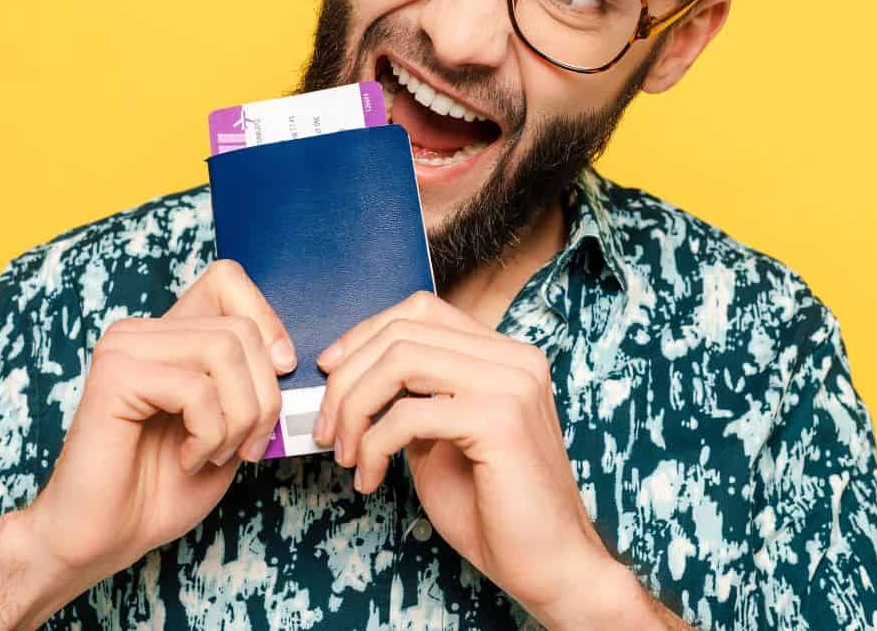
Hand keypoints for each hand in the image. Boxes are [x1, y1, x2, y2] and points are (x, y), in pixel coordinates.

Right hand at [14, 259, 294, 598]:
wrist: (106, 537)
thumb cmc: (164, 487)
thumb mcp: (229, 427)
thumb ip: (252, 384)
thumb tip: (287, 358)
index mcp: (168, 334)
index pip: (227, 279)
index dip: (267, 321)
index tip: (279, 373)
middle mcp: (142, 331)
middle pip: (241, 329)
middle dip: (263, 397)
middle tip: (246, 446)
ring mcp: (124, 348)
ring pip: (225, 352)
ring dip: (239, 418)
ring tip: (216, 453)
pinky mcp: (114, 375)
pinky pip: (196, 389)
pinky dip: (209, 434)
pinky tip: (187, 458)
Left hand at [313, 292, 638, 627]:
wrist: (549, 566)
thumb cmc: (495, 512)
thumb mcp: (440, 441)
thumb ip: (412, 400)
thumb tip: (352, 380)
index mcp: (504, 356)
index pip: (421, 311)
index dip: (364, 335)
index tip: (331, 373)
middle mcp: (514, 359)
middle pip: (403, 332)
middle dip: (347, 379)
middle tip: (326, 429)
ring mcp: (512, 385)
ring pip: (400, 361)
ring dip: (354, 408)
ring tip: (344, 452)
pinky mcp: (500, 420)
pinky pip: (409, 415)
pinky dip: (372, 446)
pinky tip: (370, 478)